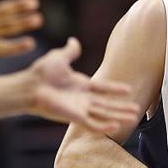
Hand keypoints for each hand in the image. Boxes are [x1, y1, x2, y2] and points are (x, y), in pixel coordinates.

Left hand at [23, 38, 142, 132]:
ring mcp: (79, 109)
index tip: (128, 90)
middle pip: (107, 104)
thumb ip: (70, 52)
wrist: (29, 86)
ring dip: (119, 117)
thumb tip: (74, 41)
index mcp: (81, 85)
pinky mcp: (74, 117)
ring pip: (104, 115)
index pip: (103, 88)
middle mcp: (82, 99)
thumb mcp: (59, 58)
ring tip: (134, 118)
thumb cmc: (41, 73)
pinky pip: (92, 124)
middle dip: (122, 108)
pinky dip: (104, 127)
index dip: (115, 89)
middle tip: (137, 110)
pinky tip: (116, 127)